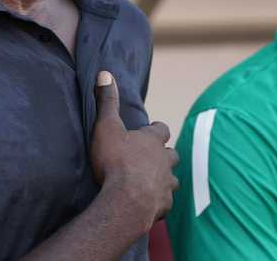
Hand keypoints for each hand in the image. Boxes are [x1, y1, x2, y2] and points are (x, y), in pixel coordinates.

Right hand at [90, 71, 178, 232]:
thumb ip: (107, 101)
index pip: (161, 129)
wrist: (126, 201)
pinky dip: (159, 200)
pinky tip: (150, 203)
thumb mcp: (106, 126)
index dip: (156, 128)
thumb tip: (104, 73)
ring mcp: (166, 183)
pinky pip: (165, 201)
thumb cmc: (115, 161)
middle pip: (171, 154)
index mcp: (152, 140)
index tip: (150, 128)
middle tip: (151, 155)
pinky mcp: (164, 204)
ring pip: (172, 179)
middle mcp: (164, 160)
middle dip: (163, 153)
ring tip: (152, 181)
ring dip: (164, 178)